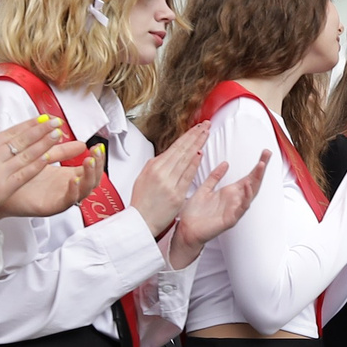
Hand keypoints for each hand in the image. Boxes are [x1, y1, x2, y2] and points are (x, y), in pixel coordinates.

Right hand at [0, 112, 88, 233]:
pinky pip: (24, 174)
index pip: (9, 132)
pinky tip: (49, 157)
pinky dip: (37, 165)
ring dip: (43, 144)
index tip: (42, 118)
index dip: (28, 125)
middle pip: (20, 140)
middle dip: (40, 129)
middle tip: (56, 120)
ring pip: (25, 154)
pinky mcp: (3, 188)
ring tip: (58, 134)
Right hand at [127, 120, 210, 234]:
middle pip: (181, 150)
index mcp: (153, 167)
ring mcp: (169, 183)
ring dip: (197, 145)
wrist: (140, 221)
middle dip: (195, 135)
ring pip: (185, 160)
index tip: (196, 128)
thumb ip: (155, 165)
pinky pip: (187, 177)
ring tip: (206, 134)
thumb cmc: (142, 202)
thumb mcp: (143, 178)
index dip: (187, 136)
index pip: (174, 147)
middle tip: (205, 125)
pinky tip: (200, 154)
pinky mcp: (176, 195)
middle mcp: (161, 173)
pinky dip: (194, 164)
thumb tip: (166, 156)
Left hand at [166, 151, 271, 265]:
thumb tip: (226, 163)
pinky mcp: (229, 220)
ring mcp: (234, 210)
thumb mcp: (204, 188)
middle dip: (260, 169)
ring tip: (260, 167)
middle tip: (267, 154)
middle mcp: (235, 200)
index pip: (248, 177)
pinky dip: (245, 199)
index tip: (265, 152)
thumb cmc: (195, 212)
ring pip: (250, 195)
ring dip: (256, 181)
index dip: (257, 165)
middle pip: (253, 183)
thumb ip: (215, 177)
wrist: (185, 229)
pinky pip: (240, 209)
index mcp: (230, 193)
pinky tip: (247, 188)